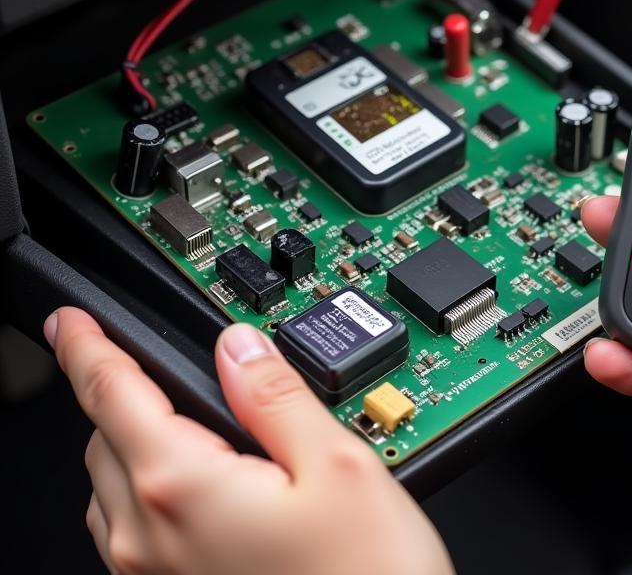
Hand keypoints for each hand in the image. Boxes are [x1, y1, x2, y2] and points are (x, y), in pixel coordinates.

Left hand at [45, 309, 452, 574]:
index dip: (85, 345)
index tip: (70, 320)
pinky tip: (209, 481)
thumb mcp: (337, 463)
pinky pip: (132, 529)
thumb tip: (240, 345)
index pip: (109, 393)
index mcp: (184, 486)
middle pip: (105, 437)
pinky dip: (150, 487)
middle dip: (125, 389)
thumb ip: (277, 394)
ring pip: (112, 486)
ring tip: (199, 421)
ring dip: (134, 440)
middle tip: (171, 363)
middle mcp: (153, 537)